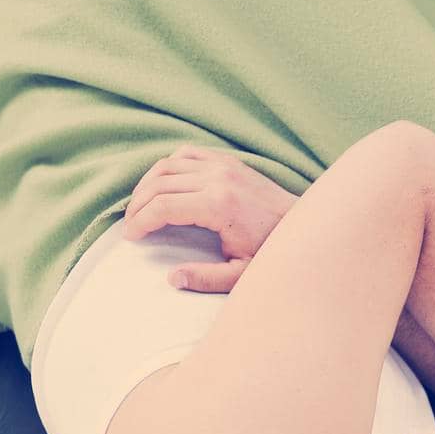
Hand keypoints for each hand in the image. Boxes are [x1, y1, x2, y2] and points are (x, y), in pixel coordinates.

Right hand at [123, 145, 297, 291]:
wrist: (303, 227)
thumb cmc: (272, 252)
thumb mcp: (242, 274)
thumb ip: (206, 279)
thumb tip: (173, 279)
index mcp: (218, 205)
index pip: (163, 207)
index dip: (140, 222)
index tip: (132, 237)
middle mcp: (217, 179)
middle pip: (159, 184)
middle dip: (138, 205)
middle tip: (131, 225)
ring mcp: (223, 166)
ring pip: (168, 165)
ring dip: (147, 184)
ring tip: (140, 206)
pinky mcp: (228, 161)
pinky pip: (186, 154)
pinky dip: (168, 166)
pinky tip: (163, 184)